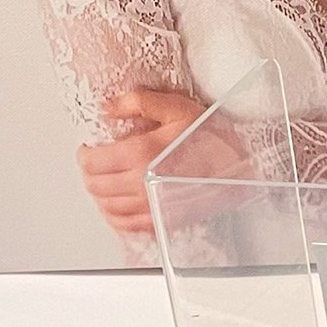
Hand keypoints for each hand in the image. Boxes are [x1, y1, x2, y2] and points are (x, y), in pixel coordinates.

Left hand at [78, 88, 235, 238]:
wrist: (242, 165)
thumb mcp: (176, 107)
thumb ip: (137, 102)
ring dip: (99, 193)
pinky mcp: (162, 219)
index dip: (84, 154)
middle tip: (94, 163)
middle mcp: (142, 183)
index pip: (92, 161)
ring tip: (104, 181)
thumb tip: (107, 107)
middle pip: (95, 185)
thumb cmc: (212, 137)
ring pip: (106, 206)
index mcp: (140, 154)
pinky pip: (125, 224)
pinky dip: (113, 216)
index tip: (88, 149)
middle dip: (89, 172)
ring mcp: (151, 205)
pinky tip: (115, 205)